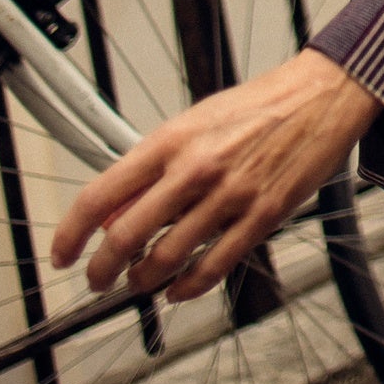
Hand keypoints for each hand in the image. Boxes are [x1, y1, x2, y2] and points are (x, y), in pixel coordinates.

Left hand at [49, 49, 379, 302]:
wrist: (319, 95)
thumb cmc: (257, 106)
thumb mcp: (192, 124)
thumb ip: (152, 168)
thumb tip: (114, 211)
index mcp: (170, 141)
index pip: (99, 196)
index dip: (71, 234)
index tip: (64, 253)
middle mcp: (195, 169)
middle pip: (126, 237)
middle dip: (102, 270)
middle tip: (100, 279)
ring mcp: (229, 195)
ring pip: (166, 259)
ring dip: (142, 281)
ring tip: (139, 283)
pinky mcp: (262, 216)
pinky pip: (213, 267)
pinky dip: (187, 288)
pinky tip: (178, 288)